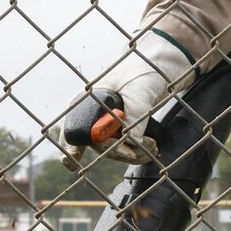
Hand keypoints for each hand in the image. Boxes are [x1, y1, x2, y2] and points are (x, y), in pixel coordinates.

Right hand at [51, 30, 195, 164]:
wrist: (159, 67)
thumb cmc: (142, 73)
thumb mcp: (138, 93)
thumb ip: (134, 117)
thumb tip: (131, 144)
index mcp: (85, 103)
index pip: (73, 131)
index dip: (71, 149)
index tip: (72, 162)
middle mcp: (92, 116)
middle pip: (97, 146)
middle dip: (120, 152)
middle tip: (144, 149)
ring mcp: (105, 125)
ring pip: (112, 150)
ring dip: (132, 154)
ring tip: (153, 147)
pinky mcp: (120, 130)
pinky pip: (124, 148)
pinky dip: (137, 152)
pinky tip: (150, 149)